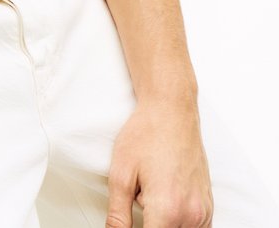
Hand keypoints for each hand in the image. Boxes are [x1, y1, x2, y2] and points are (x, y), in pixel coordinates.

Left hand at [106, 98, 212, 227]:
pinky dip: (180, 223)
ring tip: (153, 198)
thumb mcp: (121, 174)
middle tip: (141, 198)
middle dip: (150, 223)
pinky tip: (167, 202)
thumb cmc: (147, 134)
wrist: (171, 110)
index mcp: (168, 210)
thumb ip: (118, 214)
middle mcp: (191, 215)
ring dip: (165, 224)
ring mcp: (203, 212)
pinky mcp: (208, 206)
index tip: (131, 219)